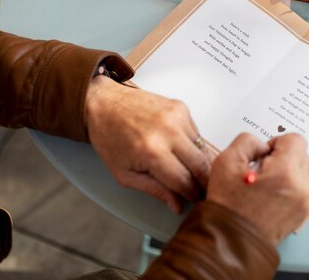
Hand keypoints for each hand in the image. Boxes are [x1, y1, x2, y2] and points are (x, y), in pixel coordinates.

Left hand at [85, 75, 210, 213]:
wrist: (103, 103)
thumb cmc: (109, 137)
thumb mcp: (124, 174)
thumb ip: (154, 190)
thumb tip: (177, 205)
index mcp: (152, 152)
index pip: (184, 181)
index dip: (192, 195)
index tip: (196, 200)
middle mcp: (168, 132)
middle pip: (200, 165)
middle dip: (204, 182)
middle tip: (202, 190)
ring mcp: (177, 117)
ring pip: (202, 148)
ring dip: (199, 162)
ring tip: (189, 170)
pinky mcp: (180, 108)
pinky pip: (196, 133)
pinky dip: (192, 144)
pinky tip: (179, 148)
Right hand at [207, 133, 308, 245]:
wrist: (231, 243)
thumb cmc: (227, 206)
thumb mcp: (226, 162)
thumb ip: (247, 141)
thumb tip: (263, 145)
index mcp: (284, 172)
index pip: (295, 140)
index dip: (277, 142)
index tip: (263, 154)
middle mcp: (300, 188)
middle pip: (300, 155)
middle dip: (281, 157)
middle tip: (259, 169)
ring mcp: (303, 203)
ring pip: (300, 172)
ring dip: (284, 172)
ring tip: (261, 185)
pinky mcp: (301, 214)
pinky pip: (299, 190)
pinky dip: (286, 188)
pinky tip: (266, 197)